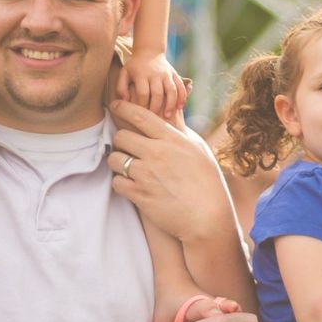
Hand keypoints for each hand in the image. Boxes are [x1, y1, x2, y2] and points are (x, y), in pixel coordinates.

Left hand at [107, 100, 232, 242]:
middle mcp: (156, 153)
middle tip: (126, 147)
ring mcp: (146, 174)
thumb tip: (168, 119)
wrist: (207, 217)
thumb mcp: (198, 150)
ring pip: (114, 159)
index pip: (140, 116)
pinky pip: (116, 182)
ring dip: (118, 162)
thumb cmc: (207, 183)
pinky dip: (121, 183)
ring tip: (127, 167)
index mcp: (172, 139)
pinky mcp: (139, 195)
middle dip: (121, 141)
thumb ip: (180, 133)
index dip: (123, 106)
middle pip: (121, 136)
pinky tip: (131, 185)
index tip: (115, 104)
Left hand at [116, 49, 188, 118]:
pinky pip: (181, 86)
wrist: (149, 51)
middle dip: (156, 108)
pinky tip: (180, 107)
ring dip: (171, 104)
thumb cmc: (134, 67)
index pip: (143, 92)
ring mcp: (167, 74)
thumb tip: (125, 101)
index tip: (141, 116)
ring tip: (168, 116)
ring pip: (172, 90)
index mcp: (141, 74)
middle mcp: (155, 73)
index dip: (143, 105)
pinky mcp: (174, 74)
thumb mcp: (124, 73)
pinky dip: (182, 97)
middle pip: (158, 93)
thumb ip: (121, 87)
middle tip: (154, 120)